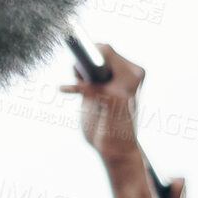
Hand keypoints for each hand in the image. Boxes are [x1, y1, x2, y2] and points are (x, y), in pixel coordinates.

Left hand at [59, 42, 145, 161]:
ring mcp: (127, 86)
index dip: (89, 48)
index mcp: (134, 73)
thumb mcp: (98, 96)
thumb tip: (76, 64)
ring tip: (73, 84)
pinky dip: (74, 87)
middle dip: (85, 58)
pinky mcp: (116, 99)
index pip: (107, 50)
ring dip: (80, 72)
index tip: (73, 46)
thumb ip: (91, 79)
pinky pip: (89, 86)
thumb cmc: (107, 124)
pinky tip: (64, 89)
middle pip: (103, 51)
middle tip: (75, 73)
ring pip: (97, 64)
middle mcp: (134, 75)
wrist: (118, 151)